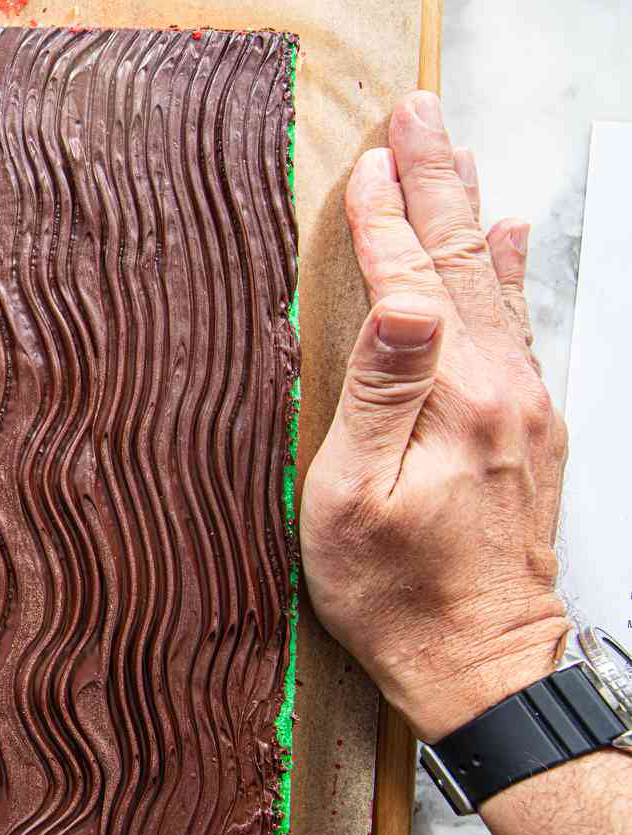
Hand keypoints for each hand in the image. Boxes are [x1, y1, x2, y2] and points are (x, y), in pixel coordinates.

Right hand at [302, 92, 569, 742]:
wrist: (482, 664)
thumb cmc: (401, 597)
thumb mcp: (356, 500)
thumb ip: (381, 391)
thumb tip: (404, 298)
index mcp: (454, 397)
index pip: (411, 282)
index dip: (383, 222)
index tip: (365, 166)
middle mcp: (503, 388)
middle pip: (463, 262)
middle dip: (435, 184)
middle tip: (417, 117)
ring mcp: (524, 408)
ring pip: (493, 285)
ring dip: (468, 214)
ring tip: (452, 157)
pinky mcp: (530, 432)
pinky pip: (517, 325)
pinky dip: (506, 272)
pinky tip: (506, 245)